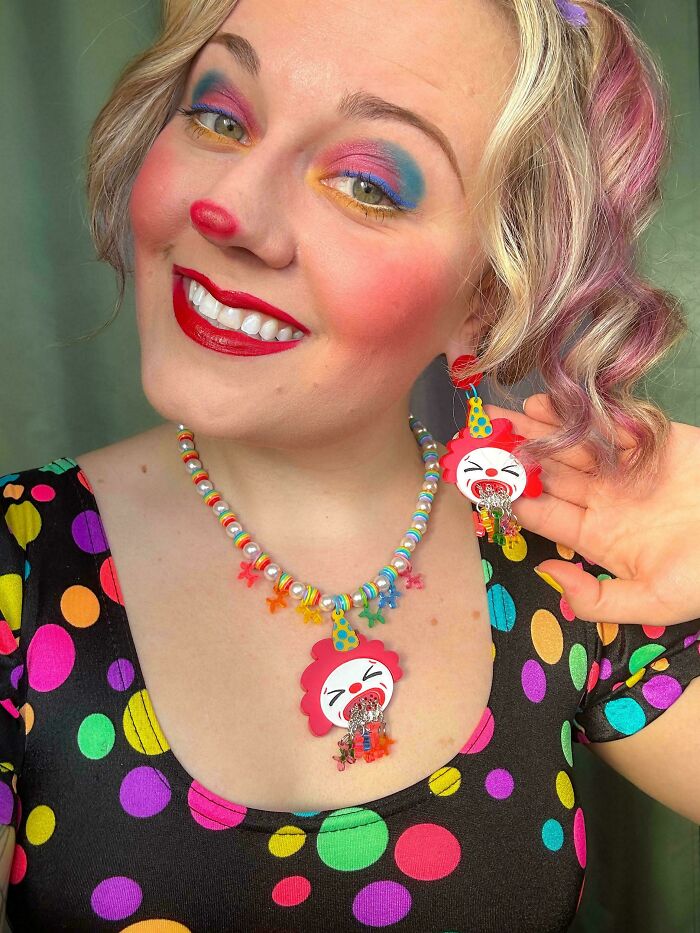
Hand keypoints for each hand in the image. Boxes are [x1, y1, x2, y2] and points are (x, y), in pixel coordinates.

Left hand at [483, 394, 699, 626]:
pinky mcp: (648, 440)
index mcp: (597, 536)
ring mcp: (623, 468)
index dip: (514, 498)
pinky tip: (546, 404)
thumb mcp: (652, 601)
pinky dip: (577, 413)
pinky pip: (606, 424)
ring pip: (570, 445)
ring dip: (537, 430)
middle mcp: (603, 499)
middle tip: (481, 435)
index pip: (544, 514)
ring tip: (504, 416)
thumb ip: (597, 598)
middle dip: (515, 456)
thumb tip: (546, 575)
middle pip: (549, 474)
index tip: (482, 482)